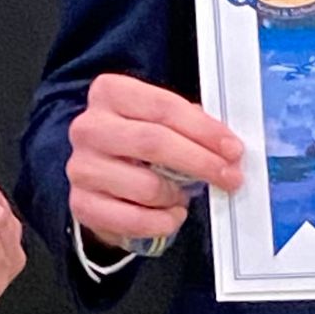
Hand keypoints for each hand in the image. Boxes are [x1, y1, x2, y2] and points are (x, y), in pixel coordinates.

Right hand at [66, 71, 243, 246]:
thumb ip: (190, 126)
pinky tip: (171, 215)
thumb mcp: (161, 123)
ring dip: (178, 196)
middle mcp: (89, 127)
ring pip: (146, 186)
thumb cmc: (139, 147)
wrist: (100, 182)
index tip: (233, 148)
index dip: (204, 130)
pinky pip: (134, 219)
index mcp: (110, 92)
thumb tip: (227, 148)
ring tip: (184, 196)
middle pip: (154, 142)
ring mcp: (81, 167)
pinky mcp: (82, 204)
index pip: (164, 107)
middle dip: (200, 162)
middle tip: (230, 177)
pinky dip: (163, 221)